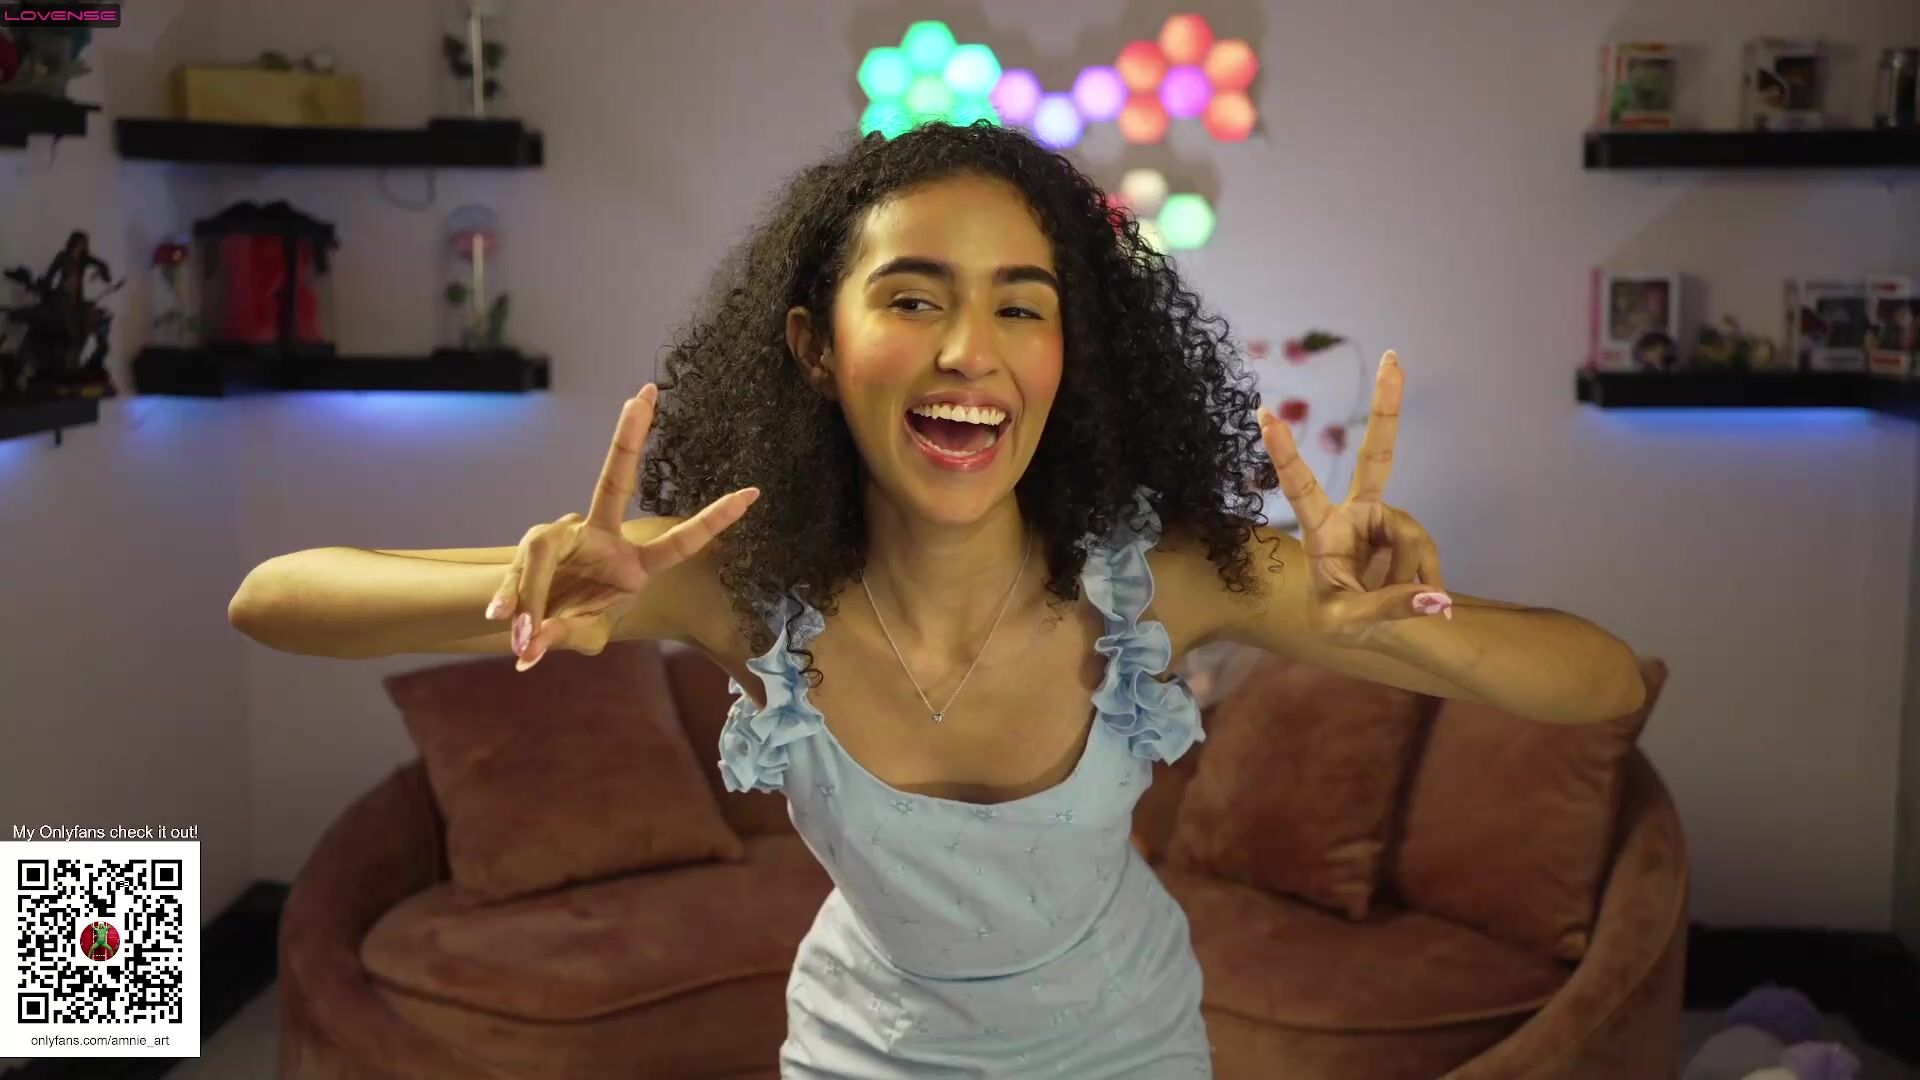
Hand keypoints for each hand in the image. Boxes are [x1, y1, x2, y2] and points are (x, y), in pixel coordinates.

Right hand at [484, 383, 758, 669]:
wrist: (534, 618)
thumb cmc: (574, 622)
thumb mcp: (583, 635)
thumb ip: (566, 636)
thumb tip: (534, 645)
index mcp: (634, 562)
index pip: (681, 542)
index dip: (715, 521)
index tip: (753, 493)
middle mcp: (601, 535)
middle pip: (614, 481)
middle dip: (628, 437)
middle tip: (642, 395)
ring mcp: (567, 533)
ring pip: (544, 553)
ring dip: (531, 594)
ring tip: (523, 630)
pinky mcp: (536, 542)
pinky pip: (523, 569)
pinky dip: (512, 596)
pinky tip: (502, 618)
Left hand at [1257, 350, 1450, 647]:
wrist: (1361, 622)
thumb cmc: (1335, 617)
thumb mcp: (1347, 621)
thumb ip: (1388, 607)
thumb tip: (1438, 598)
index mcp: (1320, 531)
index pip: (1299, 488)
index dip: (1285, 453)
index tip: (1265, 415)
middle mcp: (1354, 514)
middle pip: (1376, 457)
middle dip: (1387, 409)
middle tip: (1393, 359)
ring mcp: (1384, 520)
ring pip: (1412, 536)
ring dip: (1408, 576)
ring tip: (1395, 605)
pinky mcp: (1407, 534)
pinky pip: (1426, 554)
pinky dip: (1425, 582)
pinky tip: (1425, 601)